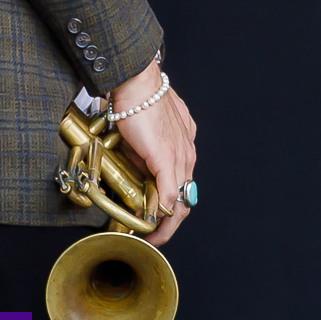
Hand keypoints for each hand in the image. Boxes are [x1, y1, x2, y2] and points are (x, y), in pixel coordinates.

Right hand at [109, 59, 197, 246]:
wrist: (137, 83)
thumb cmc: (139, 100)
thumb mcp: (145, 133)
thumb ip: (143, 153)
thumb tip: (132, 172)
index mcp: (184, 146)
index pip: (183, 184)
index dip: (173, 206)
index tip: (158, 219)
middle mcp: (187, 152)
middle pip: (187, 197)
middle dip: (172, 222)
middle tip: (156, 236)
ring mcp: (180, 155)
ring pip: (180, 199)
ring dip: (167, 222)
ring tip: (152, 235)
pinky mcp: (167, 157)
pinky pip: (169, 191)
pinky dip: (162, 210)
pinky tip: (153, 220)